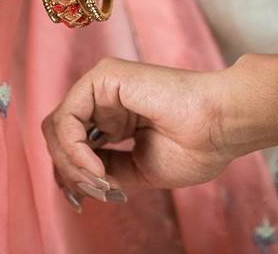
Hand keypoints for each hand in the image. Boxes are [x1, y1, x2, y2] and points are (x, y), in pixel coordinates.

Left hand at [41, 55, 277, 201]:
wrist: (219, 126)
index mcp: (116, 118)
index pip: (72, 143)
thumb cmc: (193, 146)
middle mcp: (106, 99)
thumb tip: (75, 178)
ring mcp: (104, 85)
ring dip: (72, 164)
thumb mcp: (137, 169)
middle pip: (59, 136)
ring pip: (58, 127)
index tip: (81, 202)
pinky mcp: (105, 76)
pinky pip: (68, 117)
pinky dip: (74, 149)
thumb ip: (104, 168)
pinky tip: (97, 167)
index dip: (69, 175)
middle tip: (94, 193)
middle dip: (69, 172)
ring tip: (100, 182)